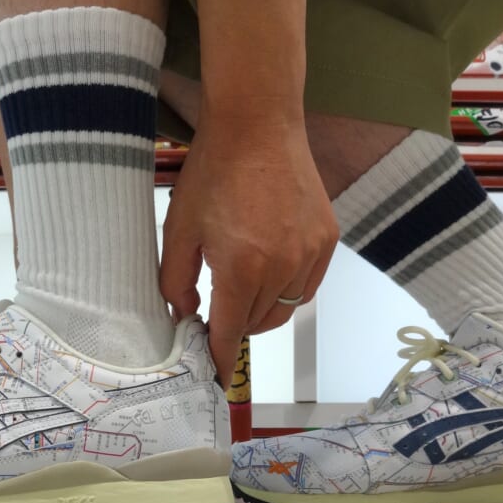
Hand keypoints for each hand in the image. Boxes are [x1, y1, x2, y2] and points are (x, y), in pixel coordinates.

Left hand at [160, 108, 338, 383]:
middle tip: (216, 313)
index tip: (214, 378)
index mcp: (242, 267)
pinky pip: (307, 287)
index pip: (232, 332)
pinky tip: (269, 273)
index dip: (219, 358)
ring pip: (286, 309)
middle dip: (236, 326)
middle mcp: (283, 266)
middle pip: (259, 324)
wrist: (258, 124)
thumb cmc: (213, 172)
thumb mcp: (179, 228)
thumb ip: (175, 281)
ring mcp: (311, 253)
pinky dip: (287, 292)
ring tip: (240, 289)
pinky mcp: (327, 239)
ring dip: (261, 311)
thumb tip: (186, 315)